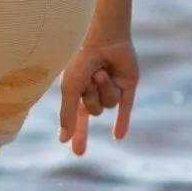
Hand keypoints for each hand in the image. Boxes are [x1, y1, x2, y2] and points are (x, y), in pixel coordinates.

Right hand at [59, 35, 138, 154]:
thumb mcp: (70, 89)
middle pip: (95, 110)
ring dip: (105, 89)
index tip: (76, 152)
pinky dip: (123, 121)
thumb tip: (64, 140)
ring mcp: (112, 87)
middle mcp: (95, 90)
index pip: (77, 119)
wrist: (103, 38)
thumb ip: (67, 114)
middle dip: (92, 96)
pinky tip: (119, 136)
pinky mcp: (128, 85)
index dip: (77, 134)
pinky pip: (126, 108)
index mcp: (79, 90)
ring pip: (110, 104)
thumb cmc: (81, 59)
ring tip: (103, 71)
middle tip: (91, 76)